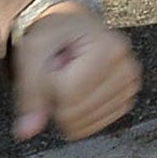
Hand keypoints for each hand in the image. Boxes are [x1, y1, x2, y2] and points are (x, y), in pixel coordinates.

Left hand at [9, 3, 140, 141]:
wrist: (74, 26)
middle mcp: (126, 66)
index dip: (48, 86)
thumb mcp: (33, 53)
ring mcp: (130, 84)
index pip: (67, 93)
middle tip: (62, 71)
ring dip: (68, 108)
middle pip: (75, 112)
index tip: (52, 64)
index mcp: (108, 46)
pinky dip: (79, 116)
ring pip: (84, 124)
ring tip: (72, 78)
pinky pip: (93, 125)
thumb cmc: (54, 36)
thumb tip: (27, 131)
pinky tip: (81, 90)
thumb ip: (29, 92)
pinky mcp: (127, 98)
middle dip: (57, 99)